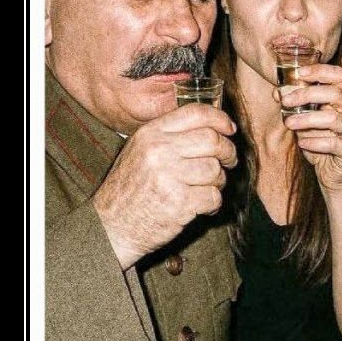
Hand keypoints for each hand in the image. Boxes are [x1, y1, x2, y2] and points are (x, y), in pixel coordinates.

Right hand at [93, 104, 237, 269]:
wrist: (111, 226)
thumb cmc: (130, 189)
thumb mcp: (140, 151)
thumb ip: (170, 136)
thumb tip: (212, 127)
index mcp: (150, 134)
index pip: (195, 114)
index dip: (219, 119)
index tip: (229, 129)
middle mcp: (159, 151)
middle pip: (212, 140)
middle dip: (228, 151)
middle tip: (229, 161)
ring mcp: (168, 177)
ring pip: (215, 170)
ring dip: (218, 181)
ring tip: (206, 188)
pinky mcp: (178, 203)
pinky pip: (213, 196)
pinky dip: (213, 204)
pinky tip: (201, 206)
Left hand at [277, 63, 341, 192]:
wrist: (333, 174)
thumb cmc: (320, 143)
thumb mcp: (304, 122)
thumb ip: (295, 106)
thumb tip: (277, 92)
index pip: (339, 75)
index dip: (319, 71)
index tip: (298, 73)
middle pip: (335, 93)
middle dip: (306, 94)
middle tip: (285, 101)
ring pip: (332, 118)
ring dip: (306, 119)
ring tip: (289, 123)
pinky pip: (332, 143)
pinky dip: (313, 142)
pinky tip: (302, 143)